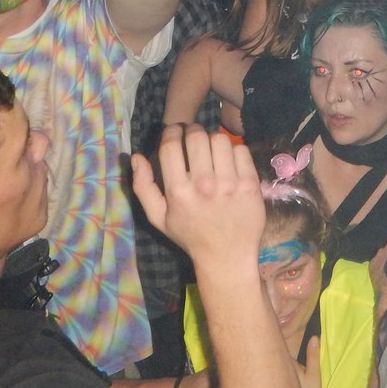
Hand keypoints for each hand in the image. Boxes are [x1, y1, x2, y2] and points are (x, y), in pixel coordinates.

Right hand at [132, 125, 265, 268]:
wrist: (227, 256)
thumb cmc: (190, 235)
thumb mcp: (158, 218)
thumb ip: (143, 187)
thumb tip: (136, 157)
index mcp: (178, 192)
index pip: (171, 146)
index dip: (171, 132)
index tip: (174, 132)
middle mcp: (204, 184)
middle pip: (196, 137)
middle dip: (192, 131)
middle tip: (193, 138)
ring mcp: (230, 183)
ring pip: (220, 139)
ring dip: (213, 140)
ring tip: (211, 150)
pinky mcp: (250, 183)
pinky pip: (241, 150)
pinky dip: (233, 151)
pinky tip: (228, 162)